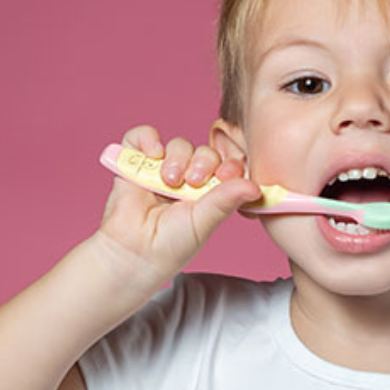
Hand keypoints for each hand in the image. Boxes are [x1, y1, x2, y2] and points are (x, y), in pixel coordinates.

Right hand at [92, 124, 260, 286]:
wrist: (134, 253)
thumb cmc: (171, 245)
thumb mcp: (204, 222)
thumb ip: (226, 200)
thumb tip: (255, 187)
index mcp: (209, 193)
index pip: (226, 166)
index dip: (230, 165)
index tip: (227, 174)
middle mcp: (187, 179)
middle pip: (204, 152)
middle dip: (203, 163)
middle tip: (194, 182)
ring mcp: (161, 169)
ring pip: (179, 145)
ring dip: (178, 158)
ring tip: (170, 180)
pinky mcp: (135, 163)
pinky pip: (142, 136)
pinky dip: (148, 139)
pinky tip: (153, 154)